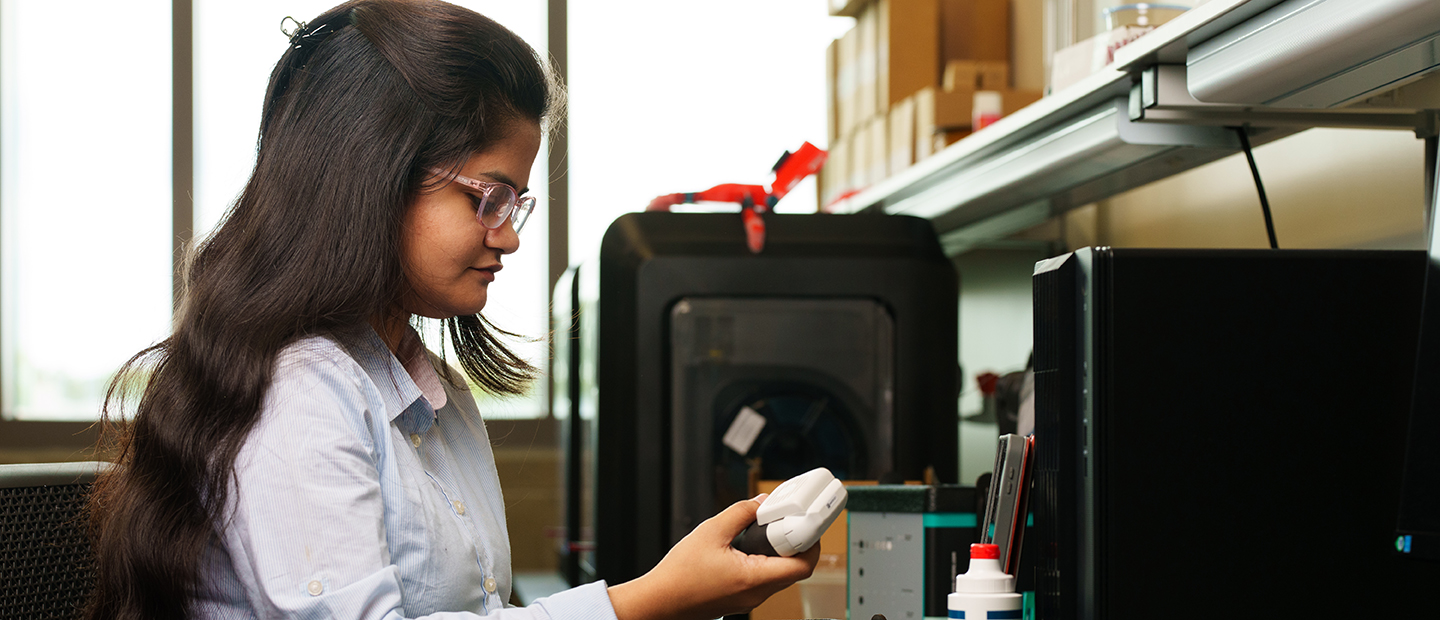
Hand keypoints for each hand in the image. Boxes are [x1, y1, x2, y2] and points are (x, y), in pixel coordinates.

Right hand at [607, 495, 820, 619]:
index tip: (806, 524)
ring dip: (778, 553)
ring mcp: (749, 600)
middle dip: (795, 543)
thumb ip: (741, 513)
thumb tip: (762, 503)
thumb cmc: (680, 575)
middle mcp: (756, 593)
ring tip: (764, 532)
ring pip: (779, 575)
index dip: (811, 543)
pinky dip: (764, 562)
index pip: (804, 566)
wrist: (659, 602)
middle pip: (794, 570)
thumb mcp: (712, 531)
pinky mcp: (740, 600)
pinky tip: (747, 546)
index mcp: (754, 578)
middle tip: (785, 522)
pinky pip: (763, 580)